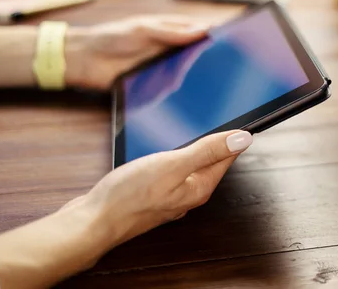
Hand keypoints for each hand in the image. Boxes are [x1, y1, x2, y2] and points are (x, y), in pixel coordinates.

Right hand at [0, 130, 252, 288]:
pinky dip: (175, 157)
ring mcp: (171, 196)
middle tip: (221, 118)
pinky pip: (173, 172)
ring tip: (199, 129)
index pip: (226, 156)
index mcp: (200, 186)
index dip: (233, 135)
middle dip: (216, 141)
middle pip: (210, 161)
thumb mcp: (173, 165)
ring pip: (190, 166)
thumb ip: (207, 151)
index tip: (241, 117)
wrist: (94, 221)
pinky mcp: (154, 195)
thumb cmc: (130, 195)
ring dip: (195, 148)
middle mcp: (189, 194)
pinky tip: (166, 150)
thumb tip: (243, 138)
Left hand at [65, 14, 209, 89]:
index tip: (234, 37)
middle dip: (209, 61)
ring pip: (187, 75)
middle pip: (198, 57)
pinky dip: (176, 93)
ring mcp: (164, 69)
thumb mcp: (143, 29)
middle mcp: (171, 50)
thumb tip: (203, 30)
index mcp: (171, 31)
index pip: (201, 31)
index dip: (217, 34)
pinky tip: (178, 94)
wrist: (84, 61)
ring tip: (198, 80)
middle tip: (223, 66)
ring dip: (192, 79)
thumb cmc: (111, 37)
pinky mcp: (155, 87)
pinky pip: (171, 91)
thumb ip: (172, 31)